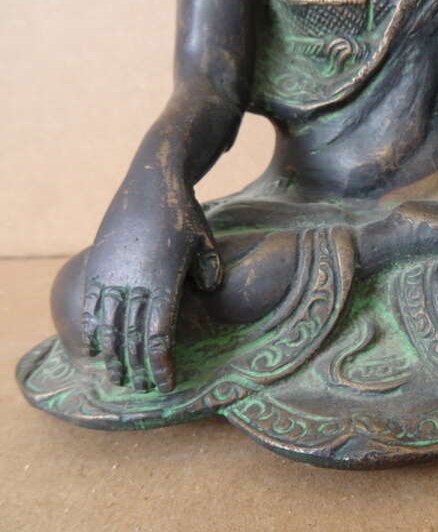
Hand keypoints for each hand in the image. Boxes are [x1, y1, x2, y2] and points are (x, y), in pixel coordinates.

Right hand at [81, 179, 221, 392]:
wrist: (150, 184)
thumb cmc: (185, 216)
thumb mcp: (206, 243)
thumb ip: (211, 272)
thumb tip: (208, 292)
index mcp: (164, 283)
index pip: (160, 337)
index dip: (161, 364)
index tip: (166, 385)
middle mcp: (134, 283)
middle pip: (132, 338)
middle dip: (139, 368)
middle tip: (143, 390)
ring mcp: (111, 275)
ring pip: (107, 327)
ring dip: (113, 357)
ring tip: (117, 379)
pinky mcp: (97, 266)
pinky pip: (90, 307)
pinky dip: (92, 331)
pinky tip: (96, 349)